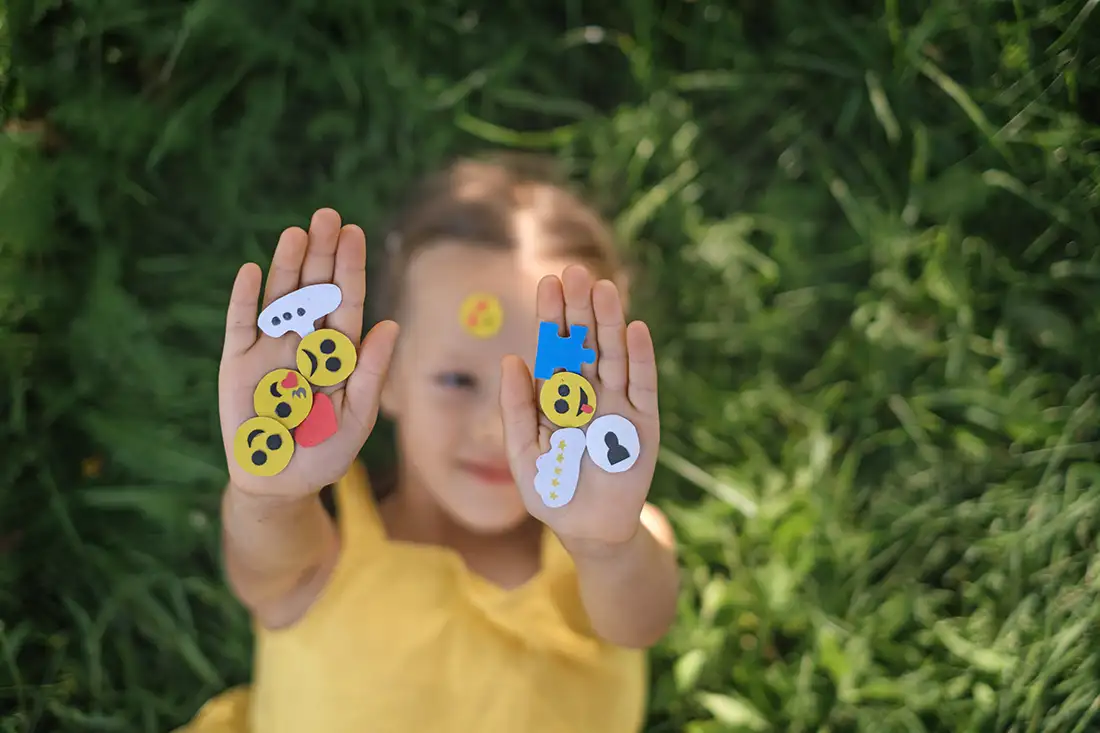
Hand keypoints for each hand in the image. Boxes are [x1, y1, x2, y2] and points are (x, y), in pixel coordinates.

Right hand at [218, 209, 398, 498]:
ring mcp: (270, 349)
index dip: (350, 269)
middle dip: (320, 254)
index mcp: (337, 351)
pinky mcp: (238, 363)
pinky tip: (253, 270)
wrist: (281, 482)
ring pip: (280, 298)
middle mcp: (305, 340)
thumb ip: (371, 373)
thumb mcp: (357, 416)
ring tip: (296, 233)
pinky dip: (245, 299)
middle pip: (314, 289)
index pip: (346, 302)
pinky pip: (241, 325)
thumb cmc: (326, 451)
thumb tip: (391, 326)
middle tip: (326, 216)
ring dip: (287, 266)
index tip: (354, 234)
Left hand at [499, 265, 659, 550]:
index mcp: (558, 396)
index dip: (552, 317)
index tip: (548, 283)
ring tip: (603, 289)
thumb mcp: (524, 452)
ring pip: (613, 356)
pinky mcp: (643, 424)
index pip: (554, 348)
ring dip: (609, 323)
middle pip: (585, 343)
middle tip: (575, 271)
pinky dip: (639, 358)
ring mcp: (618, 405)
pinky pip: (642, 385)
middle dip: (580, 309)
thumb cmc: (551, 492)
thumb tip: (511, 359)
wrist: (587, 530)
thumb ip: (517, 408)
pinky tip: (634, 329)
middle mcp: (589, 393)